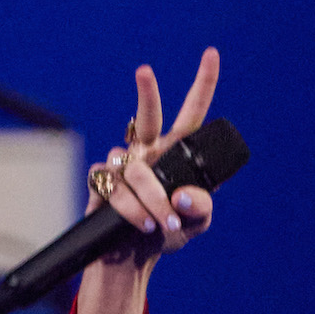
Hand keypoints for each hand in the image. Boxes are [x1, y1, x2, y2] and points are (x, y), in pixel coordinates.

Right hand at [88, 47, 220, 256]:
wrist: (133, 258)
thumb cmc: (166, 232)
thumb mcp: (195, 222)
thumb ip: (200, 207)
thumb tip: (181, 196)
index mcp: (175, 153)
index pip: (192, 115)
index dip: (202, 86)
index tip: (211, 55)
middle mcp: (148, 151)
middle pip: (147, 115)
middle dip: (147, 93)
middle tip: (144, 71)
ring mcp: (123, 165)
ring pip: (137, 169)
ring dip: (152, 199)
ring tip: (163, 223)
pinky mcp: (102, 182)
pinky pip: (116, 188)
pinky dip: (132, 210)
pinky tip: (142, 224)